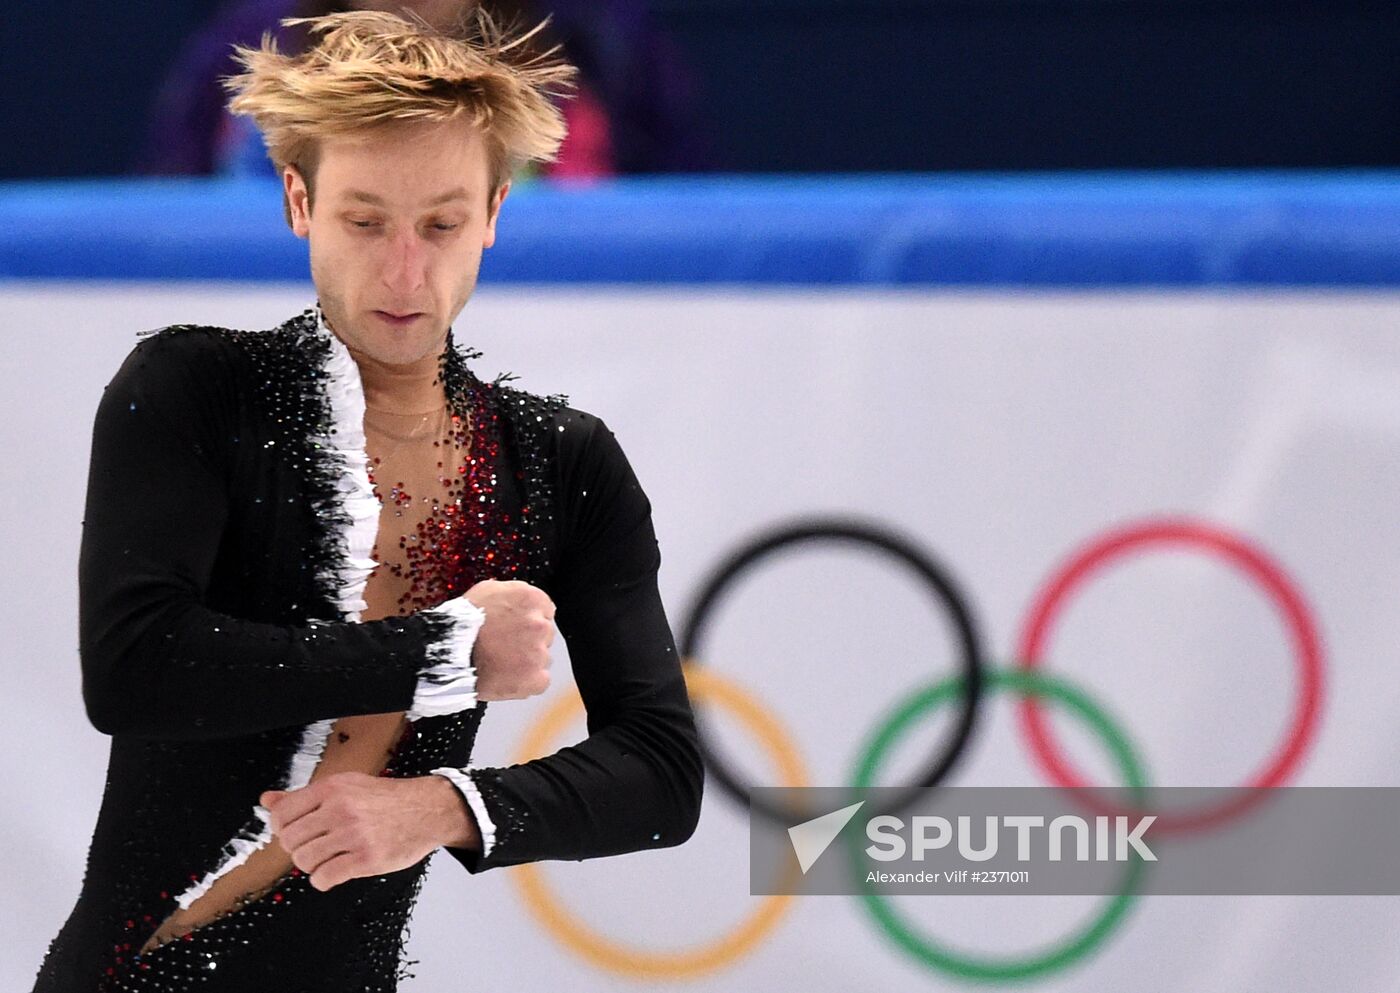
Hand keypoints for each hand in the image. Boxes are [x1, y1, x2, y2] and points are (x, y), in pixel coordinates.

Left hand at [260, 772, 475, 891]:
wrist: (427, 810)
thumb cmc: (385, 800)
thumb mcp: (345, 786)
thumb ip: (304, 796)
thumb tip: (266, 800)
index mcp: (332, 788)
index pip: (282, 813)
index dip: (282, 828)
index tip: (294, 833)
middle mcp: (341, 809)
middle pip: (290, 840)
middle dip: (297, 849)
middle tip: (314, 847)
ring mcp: (354, 834)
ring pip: (305, 861)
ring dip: (311, 866)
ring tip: (327, 859)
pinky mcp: (367, 858)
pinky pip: (325, 878)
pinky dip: (323, 880)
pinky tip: (334, 872)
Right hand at [462, 579, 554, 700]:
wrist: (447, 655)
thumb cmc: (462, 623)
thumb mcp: (487, 590)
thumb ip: (512, 592)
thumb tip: (523, 597)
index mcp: (531, 599)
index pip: (545, 610)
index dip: (527, 620)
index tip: (515, 627)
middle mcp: (540, 624)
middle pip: (544, 634)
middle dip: (528, 640)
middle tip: (504, 646)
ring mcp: (539, 653)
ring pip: (541, 657)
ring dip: (527, 660)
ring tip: (500, 662)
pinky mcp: (535, 679)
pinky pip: (540, 680)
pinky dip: (526, 681)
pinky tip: (507, 676)